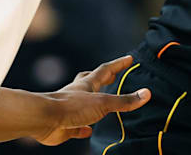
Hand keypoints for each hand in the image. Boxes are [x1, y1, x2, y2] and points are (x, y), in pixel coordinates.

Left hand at [34, 56, 150, 145]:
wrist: (45, 119)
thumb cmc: (71, 107)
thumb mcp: (103, 103)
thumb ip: (124, 101)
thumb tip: (146, 93)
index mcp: (88, 85)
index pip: (106, 70)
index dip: (118, 64)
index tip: (129, 59)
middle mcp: (79, 95)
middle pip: (91, 82)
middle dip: (102, 79)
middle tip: (111, 77)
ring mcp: (71, 110)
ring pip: (84, 104)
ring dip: (93, 104)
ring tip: (102, 107)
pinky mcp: (66, 126)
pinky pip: (77, 128)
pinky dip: (84, 129)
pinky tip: (88, 131)